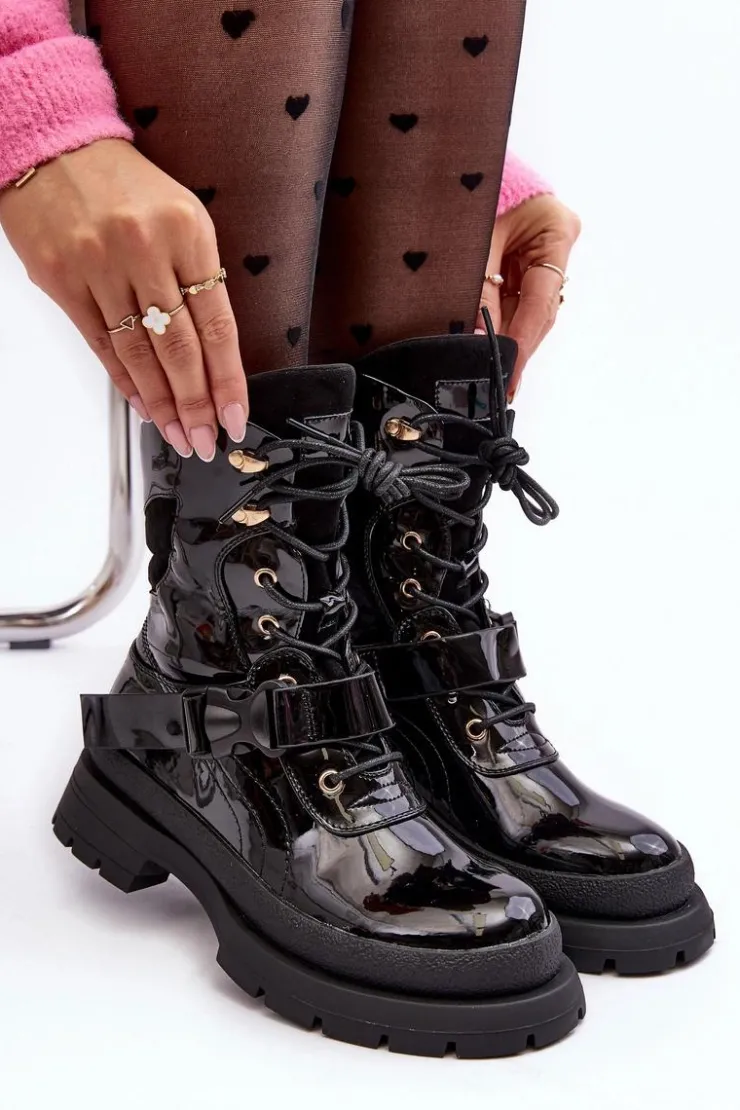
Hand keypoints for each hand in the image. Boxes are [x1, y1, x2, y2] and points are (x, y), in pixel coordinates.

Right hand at [0, 139, 247, 459]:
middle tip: (206, 440)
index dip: (228, 378)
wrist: (55, 145)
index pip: (216, 323)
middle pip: (179, 347)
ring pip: (139, 354)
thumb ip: (197, 277)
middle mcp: (144, 249)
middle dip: (196, 404)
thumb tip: (213, 352)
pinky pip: (101, 344)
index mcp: (186, 232)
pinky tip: (143, 405)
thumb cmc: (124, 185)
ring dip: (162, 403)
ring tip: (178, 434)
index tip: (236, 416)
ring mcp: (99, 266)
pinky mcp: (62, 280)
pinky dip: (124, 381)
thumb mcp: (181, 215)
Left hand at [478, 194, 580, 401]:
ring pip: (525, 311)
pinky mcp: (520, 262)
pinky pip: (511, 302)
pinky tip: (486, 349)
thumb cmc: (468, 188)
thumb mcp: (472, 246)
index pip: (541, 300)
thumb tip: (474, 345)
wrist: (453, 160)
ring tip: (490, 374)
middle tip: (498, 383)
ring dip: (506, 339)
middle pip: (537, 312)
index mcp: (556, 229)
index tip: (508, 371)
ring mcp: (540, 255)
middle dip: (515, 346)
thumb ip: (475, 296)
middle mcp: (555, 245)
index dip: (522, 340)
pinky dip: (496, 324)